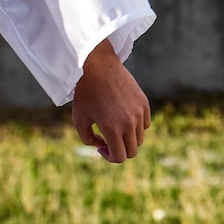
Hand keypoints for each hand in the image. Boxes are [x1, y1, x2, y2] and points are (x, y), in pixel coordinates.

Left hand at [71, 38, 150, 162]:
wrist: (97, 66)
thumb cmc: (84, 92)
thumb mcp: (78, 117)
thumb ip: (87, 138)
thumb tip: (102, 145)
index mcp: (112, 127)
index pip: (119, 157)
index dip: (109, 157)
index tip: (101, 148)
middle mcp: (129, 122)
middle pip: (132, 151)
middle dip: (119, 150)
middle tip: (106, 140)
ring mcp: (139, 112)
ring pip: (139, 138)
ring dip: (127, 138)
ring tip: (113, 127)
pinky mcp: (144, 103)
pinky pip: (144, 124)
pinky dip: (135, 126)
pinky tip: (121, 116)